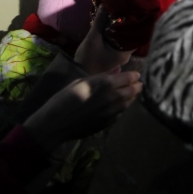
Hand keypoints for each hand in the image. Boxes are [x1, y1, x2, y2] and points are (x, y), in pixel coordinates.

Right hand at [22, 70, 141, 152]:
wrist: (55, 124)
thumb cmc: (64, 98)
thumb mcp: (81, 81)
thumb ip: (103, 75)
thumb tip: (118, 69)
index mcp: (105, 84)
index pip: (129, 77)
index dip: (134, 75)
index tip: (135, 75)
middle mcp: (113, 97)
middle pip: (133, 90)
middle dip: (137, 86)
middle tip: (137, 84)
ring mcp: (112, 112)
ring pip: (129, 103)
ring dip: (132, 97)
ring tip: (131, 93)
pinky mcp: (108, 123)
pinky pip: (121, 113)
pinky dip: (123, 107)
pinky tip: (120, 105)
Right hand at [74, 9, 134, 74]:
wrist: (77, 72)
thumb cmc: (87, 58)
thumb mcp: (93, 38)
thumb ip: (100, 21)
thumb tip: (105, 4)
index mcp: (125, 53)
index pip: (139, 37)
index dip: (138, 25)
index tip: (137, 13)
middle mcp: (126, 56)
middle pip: (132, 37)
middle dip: (130, 26)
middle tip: (128, 12)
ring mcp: (119, 57)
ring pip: (125, 40)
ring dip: (123, 31)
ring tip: (122, 16)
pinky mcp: (113, 57)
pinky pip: (119, 44)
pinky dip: (118, 36)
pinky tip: (114, 27)